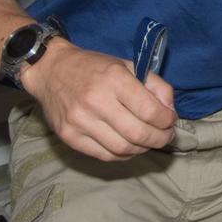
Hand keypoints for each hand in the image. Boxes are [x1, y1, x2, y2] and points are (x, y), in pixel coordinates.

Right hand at [18, 39, 175, 160]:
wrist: (51, 70)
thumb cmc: (94, 67)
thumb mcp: (128, 65)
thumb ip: (155, 85)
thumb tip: (170, 111)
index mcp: (114, 79)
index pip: (149, 111)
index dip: (167, 120)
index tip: (170, 120)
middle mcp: (96, 101)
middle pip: (138, 134)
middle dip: (159, 139)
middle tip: (166, 136)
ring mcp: (80, 122)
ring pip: (122, 149)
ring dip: (143, 149)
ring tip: (148, 141)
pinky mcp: (69, 137)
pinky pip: (104, 156)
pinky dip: (123, 155)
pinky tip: (129, 146)